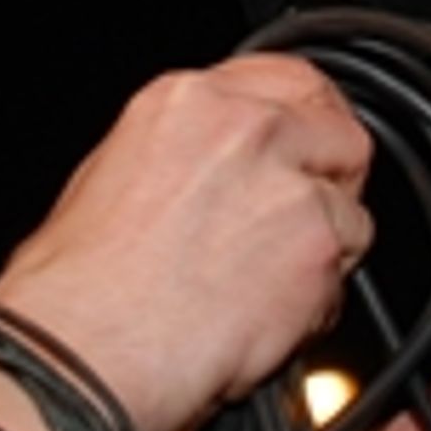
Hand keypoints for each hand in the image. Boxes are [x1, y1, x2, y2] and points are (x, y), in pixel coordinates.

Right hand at [0, 54, 373, 430]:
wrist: (82, 350)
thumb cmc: (79, 288)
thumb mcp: (113, 178)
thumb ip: (191, 157)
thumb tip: (226, 175)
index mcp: (188, 101)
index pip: (290, 81)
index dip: (307, 124)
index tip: (310, 150)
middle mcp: (244, 127)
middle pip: (339, 133)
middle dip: (332, 180)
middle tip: (304, 226)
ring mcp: (287, 183)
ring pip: (350, 210)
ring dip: (323, 252)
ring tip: (261, 292)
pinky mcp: (317, 243)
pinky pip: (346, 269)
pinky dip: (319, 301)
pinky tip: (265, 321)